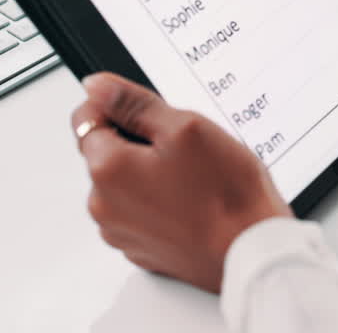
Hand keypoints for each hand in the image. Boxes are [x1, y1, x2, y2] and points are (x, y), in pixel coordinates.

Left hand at [71, 73, 291, 292]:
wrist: (250, 251)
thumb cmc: (225, 196)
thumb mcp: (184, 127)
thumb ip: (134, 103)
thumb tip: (98, 87)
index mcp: (108, 170)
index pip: (87, 118)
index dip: (118, 106)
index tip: (149, 112)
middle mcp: (104, 206)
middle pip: (108, 152)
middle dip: (139, 143)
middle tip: (185, 149)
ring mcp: (122, 232)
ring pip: (127, 183)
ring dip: (151, 174)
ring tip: (194, 179)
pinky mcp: (142, 249)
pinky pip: (142, 211)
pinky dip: (161, 202)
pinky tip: (194, 201)